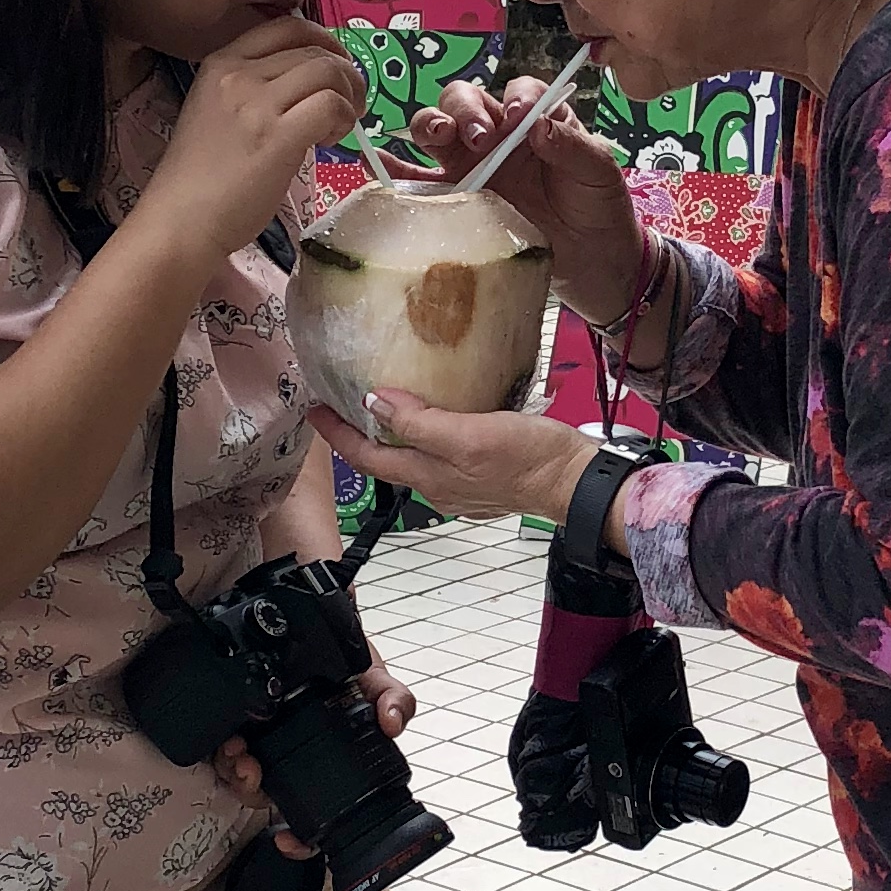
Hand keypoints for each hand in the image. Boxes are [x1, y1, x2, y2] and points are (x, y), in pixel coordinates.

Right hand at [147, 17, 366, 265]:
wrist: (180, 222)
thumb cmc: (199, 180)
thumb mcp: (217, 114)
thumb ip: (255, 93)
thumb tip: (305, 92)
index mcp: (220, 63)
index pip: (287, 25)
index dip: (324, 41)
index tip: (334, 70)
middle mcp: (238, 74)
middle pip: (315, 49)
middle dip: (345, 74)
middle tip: (350, 106)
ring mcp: (256, 104)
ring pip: (329, 72)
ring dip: (348, 97)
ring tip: (339, 128)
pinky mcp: (276, 136)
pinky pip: (331, 105)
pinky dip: (344, 119)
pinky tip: (329, 142)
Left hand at [214, 657, 416, 842]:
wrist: (316, 628)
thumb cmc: (346, 663)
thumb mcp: (376, 680)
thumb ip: (394, 700)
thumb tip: (393, 724)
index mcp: (324, 762)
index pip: (313, 817)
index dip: (302, 839)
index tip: (288, 841)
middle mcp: (292, 760)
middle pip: (268, 798)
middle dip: (253, 791)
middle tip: (253, 770)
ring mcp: (263, 745)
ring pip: (240, 779)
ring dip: (234, 772)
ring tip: (238, 751)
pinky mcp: (237, 727)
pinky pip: (222, 753)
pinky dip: (222, 753)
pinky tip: (229, 738)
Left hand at [312, 393, 599, 529]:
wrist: (575, 482)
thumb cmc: (527, 457)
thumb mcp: (468, 433)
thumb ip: (419, 422)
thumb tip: (373, 404)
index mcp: (427, 476)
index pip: (366, 456)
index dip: (337, 434)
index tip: (314, 409)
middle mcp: (436, 487)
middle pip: (385, 460)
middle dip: (358, 434)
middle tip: (341, 403)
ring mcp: (460, 487)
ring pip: (413, 459)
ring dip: (392, 435)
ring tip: (383, 404)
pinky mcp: (482, 479)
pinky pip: (440, 458)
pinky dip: (424, 438)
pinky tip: (434, 419)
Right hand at [408, 77, 641, 317]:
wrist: (594, 263)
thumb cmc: (599, 206)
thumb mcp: (599, 172)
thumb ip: (574, 146)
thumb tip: (538, 126)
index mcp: (535, 119)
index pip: (518, 91)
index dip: (515, 97)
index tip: (519, 116)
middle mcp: (498, 134)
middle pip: (465, 101)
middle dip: (465, 110)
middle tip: (479, 136)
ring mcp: (472, 165)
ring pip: (436, 130)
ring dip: (430, 126)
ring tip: (438, 137)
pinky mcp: (456, 199)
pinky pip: (418, 180)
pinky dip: (393, 169)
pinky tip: (374, 161)